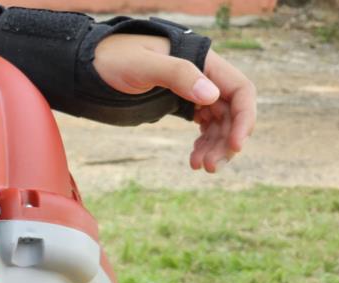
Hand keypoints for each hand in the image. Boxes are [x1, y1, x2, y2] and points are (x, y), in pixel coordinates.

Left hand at [94, 34, 256, 171]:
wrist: (94, 64)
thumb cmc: (115, 60)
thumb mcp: (142, 66)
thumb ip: (177, 75)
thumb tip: (211, 95)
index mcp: (204, 62)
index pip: (240, 91)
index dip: (244, 119)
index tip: (235, 146)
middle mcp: (205, 76)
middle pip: (231, 112)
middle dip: (226, 141)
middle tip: (209, 167)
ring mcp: (194, 91)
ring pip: (219, 123)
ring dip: (214, 147)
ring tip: (198, 166)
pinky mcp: (182, 103)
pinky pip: (204, 125)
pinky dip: (203, 143)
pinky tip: (193, 159)